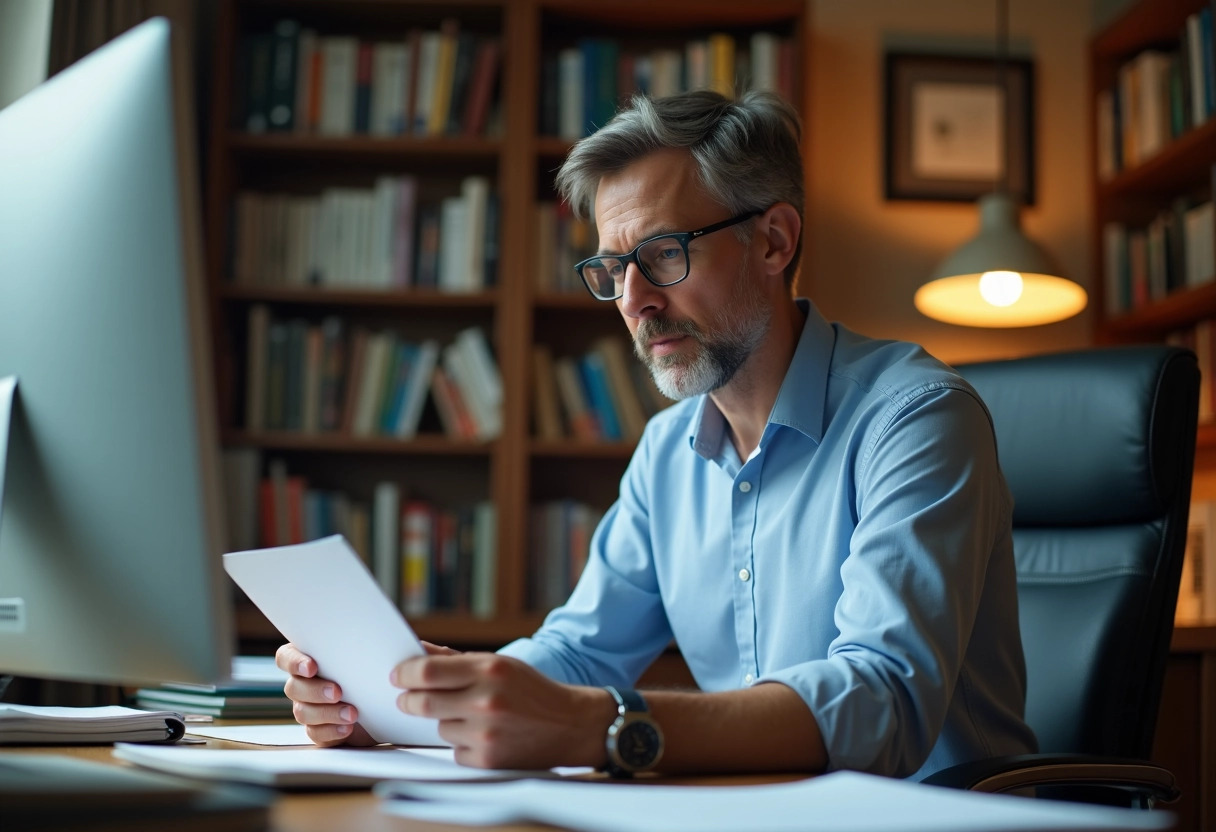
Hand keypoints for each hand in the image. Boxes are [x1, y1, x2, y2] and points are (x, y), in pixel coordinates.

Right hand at [275, 642, 373, 746]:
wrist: (382, 703)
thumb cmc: (369, 671)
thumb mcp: (363, 656)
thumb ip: (353, 648)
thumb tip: (362, 634)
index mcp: (307, 660)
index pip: (286, 657)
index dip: (294, 662)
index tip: (312, 667)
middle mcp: (302, 684)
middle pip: (293, 687)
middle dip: (315, 690)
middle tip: (338, 692)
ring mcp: (307, 708)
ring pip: (303, 712)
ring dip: (327, 713)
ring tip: (352, 713)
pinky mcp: (318, 729)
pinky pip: (315, 733)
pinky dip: (331, 731)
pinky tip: (347, 727)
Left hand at [391, 652, 613, 769]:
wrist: (571, 724)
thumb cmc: (532, 690)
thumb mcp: (500, 665)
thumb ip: (456, 660)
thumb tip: (416, 653)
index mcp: (490, 669)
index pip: (428, 671)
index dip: (405, 674)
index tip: (397, 675)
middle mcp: (487, 701)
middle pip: (422, 703)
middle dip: (408, 700)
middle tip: (407, 698)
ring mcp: (487, 733)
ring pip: (439, 727)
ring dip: (444, 721)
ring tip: (469, 715)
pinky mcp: (488, 759)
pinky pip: (454, 750)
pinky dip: (462, 743)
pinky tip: (484, 735)